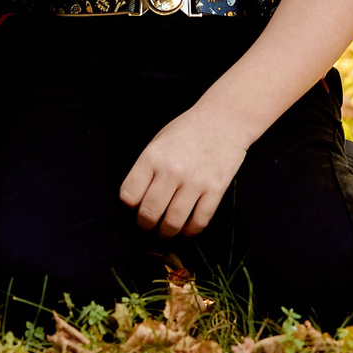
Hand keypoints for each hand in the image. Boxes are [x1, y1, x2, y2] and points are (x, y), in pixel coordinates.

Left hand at [119, 102, 252, 236]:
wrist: (223, 120)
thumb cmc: (188, 130)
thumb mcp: (158, 142)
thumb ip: (147, 168)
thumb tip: (137, 199)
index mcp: (152, 157)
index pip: (129, 195)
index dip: (130, 206)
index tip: (135, 207)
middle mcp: (171, 171)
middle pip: (149, 213)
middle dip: (146, 225)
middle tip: (148, 226)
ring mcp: (194, 182)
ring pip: (173, 222)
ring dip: (167, 232)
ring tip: (166, 231)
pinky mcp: (215, 190)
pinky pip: (199, 221)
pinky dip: (191, 230)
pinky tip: (187, 228)